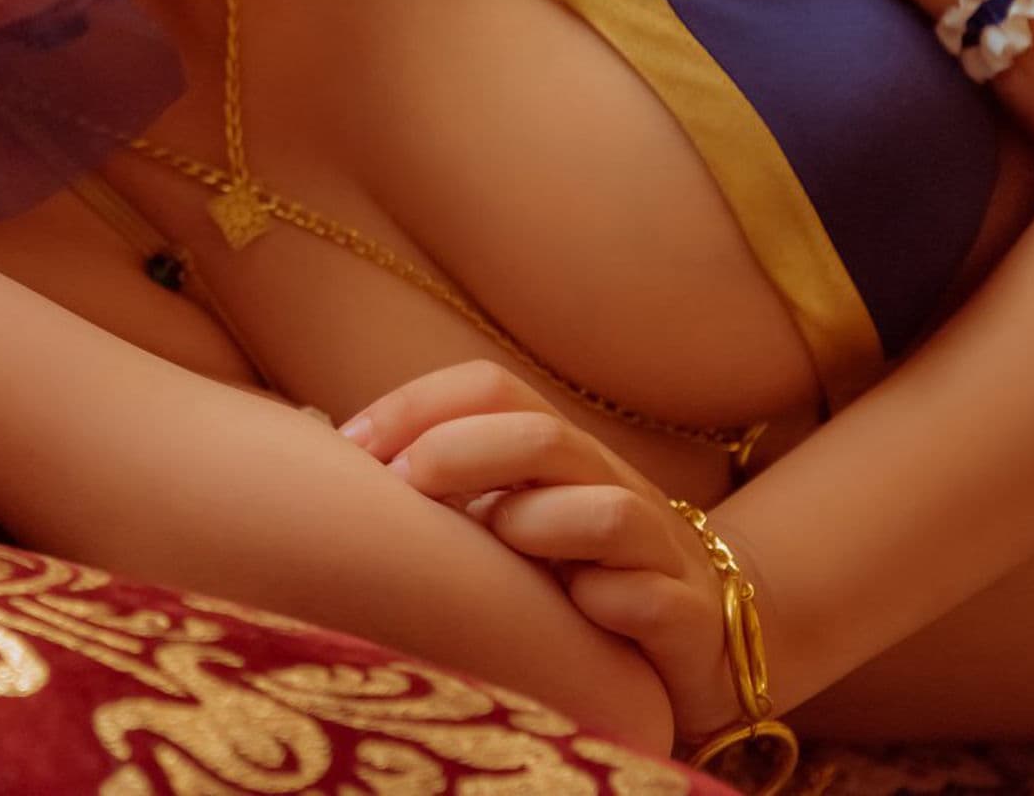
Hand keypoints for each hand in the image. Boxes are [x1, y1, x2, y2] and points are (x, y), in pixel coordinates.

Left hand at [338, 360, 742, 743]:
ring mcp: (658, 549)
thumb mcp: (503, 523)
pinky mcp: (691, 618)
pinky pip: (649, 598)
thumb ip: (441, 489)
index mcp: (556, 453)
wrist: (703, 645)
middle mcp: (609, 483)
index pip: (488, 388)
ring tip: (498, 550)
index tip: (350, 451)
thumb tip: (331, 461)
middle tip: (400, 492)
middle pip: (540, 434)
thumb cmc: (573, 578)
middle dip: (458, 454)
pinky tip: (575, 614)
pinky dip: (606, 601)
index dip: (415, 406)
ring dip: (535, 526)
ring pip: (605, 510)